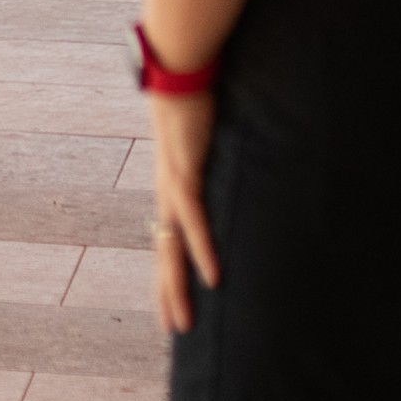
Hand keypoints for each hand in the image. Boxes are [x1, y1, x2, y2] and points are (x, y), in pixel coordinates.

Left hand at [147, 89, 220, 335]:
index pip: (167, 240)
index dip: (168, 272)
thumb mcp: (207, 139)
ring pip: (172, 249)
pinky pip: (196, 222)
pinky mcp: (186, 175)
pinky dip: (204, 251)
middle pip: (164, 255)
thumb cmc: (195, 97)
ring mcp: (173, 186)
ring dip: (178, 288)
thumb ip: (217, 158)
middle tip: (173, 330)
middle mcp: (167, 193)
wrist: (178, 69)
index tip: (172, 302)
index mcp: (171, 188)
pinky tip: (212, 279)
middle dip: (167, 294)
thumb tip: (236, 162)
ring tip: (182, 322)